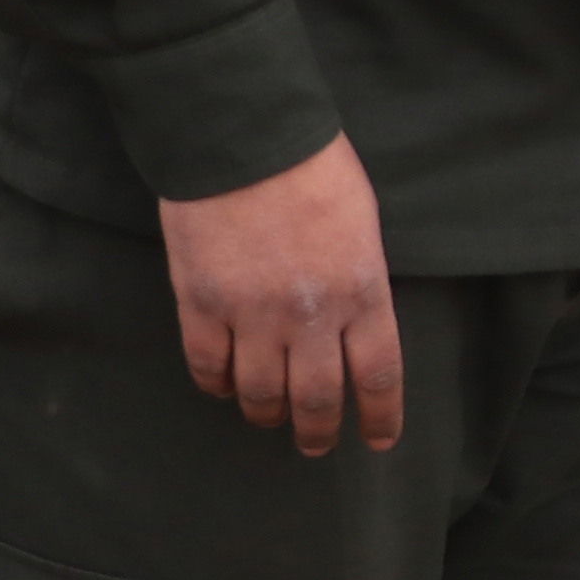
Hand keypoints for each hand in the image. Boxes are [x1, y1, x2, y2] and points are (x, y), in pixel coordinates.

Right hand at [157, 136, 404, 454]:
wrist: (242, 134)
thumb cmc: (313, 167)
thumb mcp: (364, 224)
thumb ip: (361, 281)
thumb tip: (354, 323)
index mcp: (362, 292)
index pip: (378, 377)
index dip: (379, 417)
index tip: (377, 440)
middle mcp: (310, 315)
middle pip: (316, 399)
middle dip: (317, 431)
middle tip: (315, 444)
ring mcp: (251, 313)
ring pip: (260, 394)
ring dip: (267, 415)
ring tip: (269, 419)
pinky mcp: (200, 302)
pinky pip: (207, 366)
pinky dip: (217, 385)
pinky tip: (223, 387)